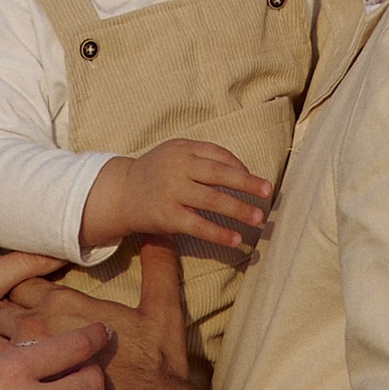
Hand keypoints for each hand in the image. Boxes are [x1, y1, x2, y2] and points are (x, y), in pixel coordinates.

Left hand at [0, 244, 192, 389]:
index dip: (19, 283)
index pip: (18, 279)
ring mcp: (20, 366)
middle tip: (6, 319)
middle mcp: (33, 329)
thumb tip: (165, 234)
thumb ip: (159, 270)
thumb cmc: (155, 374)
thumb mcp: (162, 315)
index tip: (24, 290)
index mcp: (60, 305)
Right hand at [81, 140, 271, 256]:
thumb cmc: (156, 172)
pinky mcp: (167, 216)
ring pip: (212, 200)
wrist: (120, 192)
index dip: (240, 168)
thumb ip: (204, 158)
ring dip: (238, 209)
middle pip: (219, 174)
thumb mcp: (176, 154)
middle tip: (268, 191)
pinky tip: (236, 240)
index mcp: (183, 149)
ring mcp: (172, 192)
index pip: (219, 155)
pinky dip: (218, 233)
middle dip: (247, 183)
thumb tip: (243, 170)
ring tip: (258, 218)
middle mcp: (178, 168)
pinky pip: (198, 226)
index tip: (256, 182)